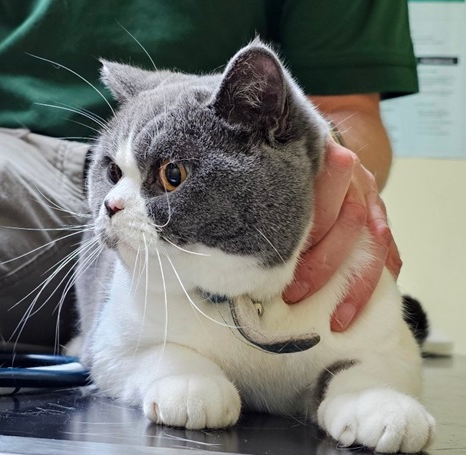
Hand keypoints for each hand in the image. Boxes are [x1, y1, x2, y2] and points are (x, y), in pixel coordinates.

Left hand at [282, 141, 401, 330]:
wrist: (332, 144)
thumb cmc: (297, 162)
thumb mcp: (282, 163)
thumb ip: (268, 185)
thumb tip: (234, 224)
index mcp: (327, 163)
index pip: (318, 202)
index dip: (303, 236)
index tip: (278, 264)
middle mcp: (356, 182)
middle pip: (347, 224)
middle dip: (322, 265)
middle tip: (295, 294)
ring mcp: (373, 200)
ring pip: (375, 243)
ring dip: (356, 283)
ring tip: (340, 318)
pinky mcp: (382, 216)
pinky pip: (391, 247)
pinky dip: (386, 273)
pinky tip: (374, 299)